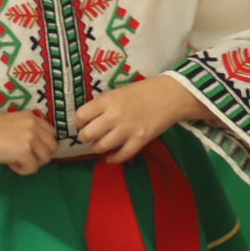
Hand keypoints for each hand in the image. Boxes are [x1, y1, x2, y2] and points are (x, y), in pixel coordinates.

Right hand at [0, 111, 54, 174]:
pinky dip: (22, 170)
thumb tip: (36, 148)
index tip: (31, 149)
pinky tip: (10, 164)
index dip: (43, 144)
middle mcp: (34, 125)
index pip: (52, 132)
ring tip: (15, 160)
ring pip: (45, 158)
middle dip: (40, 155)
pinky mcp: (24, 151)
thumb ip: (26, 131)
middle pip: (52, 146)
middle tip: (24, 157)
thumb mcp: (12, 124)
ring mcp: (30, 138)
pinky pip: (33, 168)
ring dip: (32, 163)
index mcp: (31, 116)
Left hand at [76, 76, 204, 161]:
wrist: (170, 95)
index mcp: (108, 100)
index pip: (81, 115)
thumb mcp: (119, 92)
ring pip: (101, 147)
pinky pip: (121, 155)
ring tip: (100, 145)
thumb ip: (104, 104)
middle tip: (90, 137)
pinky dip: (113, 159)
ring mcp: (127, 129)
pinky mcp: (140, 140)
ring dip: (98, 148)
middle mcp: (114, 115)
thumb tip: (90, 119)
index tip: (83, 123)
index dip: (79, 122)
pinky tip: (111, 158)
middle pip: (87, 134)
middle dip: (85, 138)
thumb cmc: (144, 91)